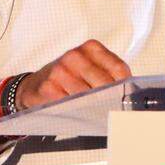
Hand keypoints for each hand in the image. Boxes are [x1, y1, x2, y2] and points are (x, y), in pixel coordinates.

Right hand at [16, 39, 130, 110]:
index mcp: (91, 48)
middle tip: (118, 113)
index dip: (126, 88)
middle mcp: (75, 56)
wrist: (35, 85)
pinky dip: (79, 114)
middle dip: (112, 101)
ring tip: (100, 116)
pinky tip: (80, 114)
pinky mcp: (48, 87)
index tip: (129, 100)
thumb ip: (109, 76)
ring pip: (89, 98)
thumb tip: (130, 95)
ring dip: (96, 110)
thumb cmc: (69, 78)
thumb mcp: (90, 68)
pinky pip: (71, 106)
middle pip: (105, 84)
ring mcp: (60, 70)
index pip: (118, 69)